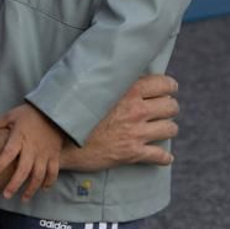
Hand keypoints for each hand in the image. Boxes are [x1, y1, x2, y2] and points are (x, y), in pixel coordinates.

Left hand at [0, 104, 66, 200]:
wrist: (55, 111)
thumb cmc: (30, 114)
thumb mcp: (12, 115)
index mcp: (20, 137)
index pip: (8, 153)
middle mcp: (32, 148)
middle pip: (23, 170)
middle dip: (14, 185)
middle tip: (6, 195)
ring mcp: (45, 153)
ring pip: (39, 175)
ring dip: (31, 189)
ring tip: (23, 198)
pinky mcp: (54, 155)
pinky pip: (53, 172)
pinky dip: (49, 182)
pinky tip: (42, 189)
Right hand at [62, 75, 179, 170]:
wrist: (58, 137)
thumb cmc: (72, 109)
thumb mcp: (94, 87)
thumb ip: (112, 80)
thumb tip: (120, 71)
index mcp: (128, 90)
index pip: (165, 84)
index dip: (169, 87)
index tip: (168, 90)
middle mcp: (136, 110)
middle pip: (171, 106)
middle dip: (169, 108)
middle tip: (163, 110)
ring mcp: (135, 132)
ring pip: (170, 129)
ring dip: (168, 129)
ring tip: (163, 129)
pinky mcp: (132, 153)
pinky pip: (159, 156)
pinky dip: (164, 157)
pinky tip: (164, 156)